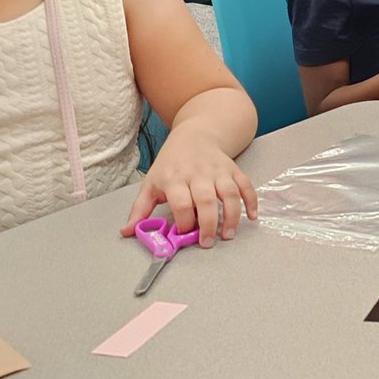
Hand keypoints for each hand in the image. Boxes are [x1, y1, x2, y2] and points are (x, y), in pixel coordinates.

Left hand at [122, 128, 257, 247]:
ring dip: (231, 216)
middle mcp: (197, 173)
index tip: (185, 235)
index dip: (184, 222)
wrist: (194, 135)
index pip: (181, 202)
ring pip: (229, 193)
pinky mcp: (233, 169)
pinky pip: (246, 185)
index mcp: (174, 178)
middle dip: (208, 224)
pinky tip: (251, 217)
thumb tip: (127, 232)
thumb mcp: (151, 183)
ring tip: (228, 235)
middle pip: (205, 200)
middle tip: (208, 243)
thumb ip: (140, 210)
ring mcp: (218, 171)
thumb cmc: (171, 163)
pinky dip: (251, 201)